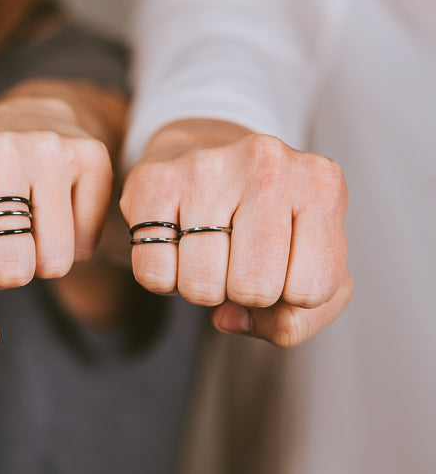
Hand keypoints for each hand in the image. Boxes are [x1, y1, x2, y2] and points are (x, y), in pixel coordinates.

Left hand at [0, 92, 116, 348]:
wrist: (25, 123)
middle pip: (11, 270)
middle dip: (9, 273)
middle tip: (4, 243)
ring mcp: (46, 148)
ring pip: (54, 262)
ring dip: (44, 262)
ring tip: (31, 229)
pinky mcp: (91, 154)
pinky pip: (89, 243)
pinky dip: (77, 244)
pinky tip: (60, 212)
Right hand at [120, 121, 350, 346]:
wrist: (204, 152)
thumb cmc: (267, 221)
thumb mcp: (310, 268)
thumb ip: (297, 320)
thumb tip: (230, 318)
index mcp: (321, 184)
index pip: (312, 289)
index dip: (291, 295)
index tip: (281, 264)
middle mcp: (266, 164)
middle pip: (254, 289)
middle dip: (242, 293)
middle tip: (238, 261)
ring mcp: (205, 167)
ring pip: (201, 285)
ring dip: (202, 287)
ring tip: (208, 252)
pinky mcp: (152, 180)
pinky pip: (154, 273)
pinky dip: (164, 279)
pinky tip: (176, 247)